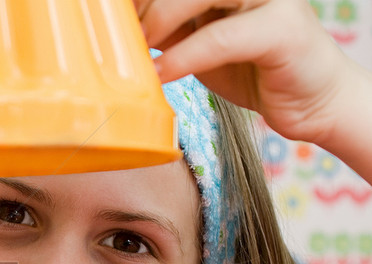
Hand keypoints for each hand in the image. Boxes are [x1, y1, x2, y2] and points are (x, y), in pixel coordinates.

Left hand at [136, 0, 356, 146]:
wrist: (313, 100)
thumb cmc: (252, 69)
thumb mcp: (197, 42)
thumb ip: (166, 27)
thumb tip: (116, 24)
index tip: (104, 13)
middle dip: (142, 5)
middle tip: (116, 35)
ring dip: (158, 22)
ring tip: (137, 52)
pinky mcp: (283, 29)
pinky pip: (221, 37)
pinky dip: (184, 57)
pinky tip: (160, 75)